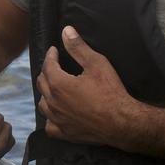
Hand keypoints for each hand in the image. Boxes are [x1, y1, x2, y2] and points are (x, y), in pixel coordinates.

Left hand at [36, 25, 139, 145]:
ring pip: (43, 105)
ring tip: (53, 88)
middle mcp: (53, 102)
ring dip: (46, 94)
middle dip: (47, 72)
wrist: (122, 122)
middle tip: (54, 66)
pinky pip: (50, 126)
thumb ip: (78, 47)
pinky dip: (50, 119)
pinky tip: (56, 114)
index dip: (50, 56)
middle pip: (42, 84)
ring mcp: (58, 120)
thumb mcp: (96, 64)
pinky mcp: (65, 134)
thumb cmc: (111, 92)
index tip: (54, 51)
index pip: (47, 66)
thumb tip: (66, 31)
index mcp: (59, 84)